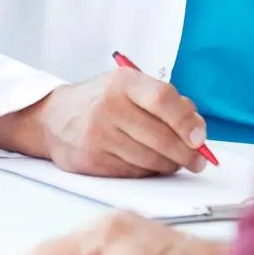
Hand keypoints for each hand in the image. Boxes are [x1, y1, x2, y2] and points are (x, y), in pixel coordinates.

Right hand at [37, 68, 209, 176]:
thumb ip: (164, 101)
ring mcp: (99, 135)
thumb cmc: (102, 102)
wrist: (54, 119)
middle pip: (160, 136)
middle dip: (186, 153)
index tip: (199, 137)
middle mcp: (110, 107)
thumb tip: (196, 127)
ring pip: (150, 159)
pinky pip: (134, 172)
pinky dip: (149, 172)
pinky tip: (151, 166)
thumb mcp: (129, 87)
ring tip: (176, 162)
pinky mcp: (93, 161)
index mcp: (124, 82)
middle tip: (198, 159)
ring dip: (170, 164)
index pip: (163, 99)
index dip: (186, 121)